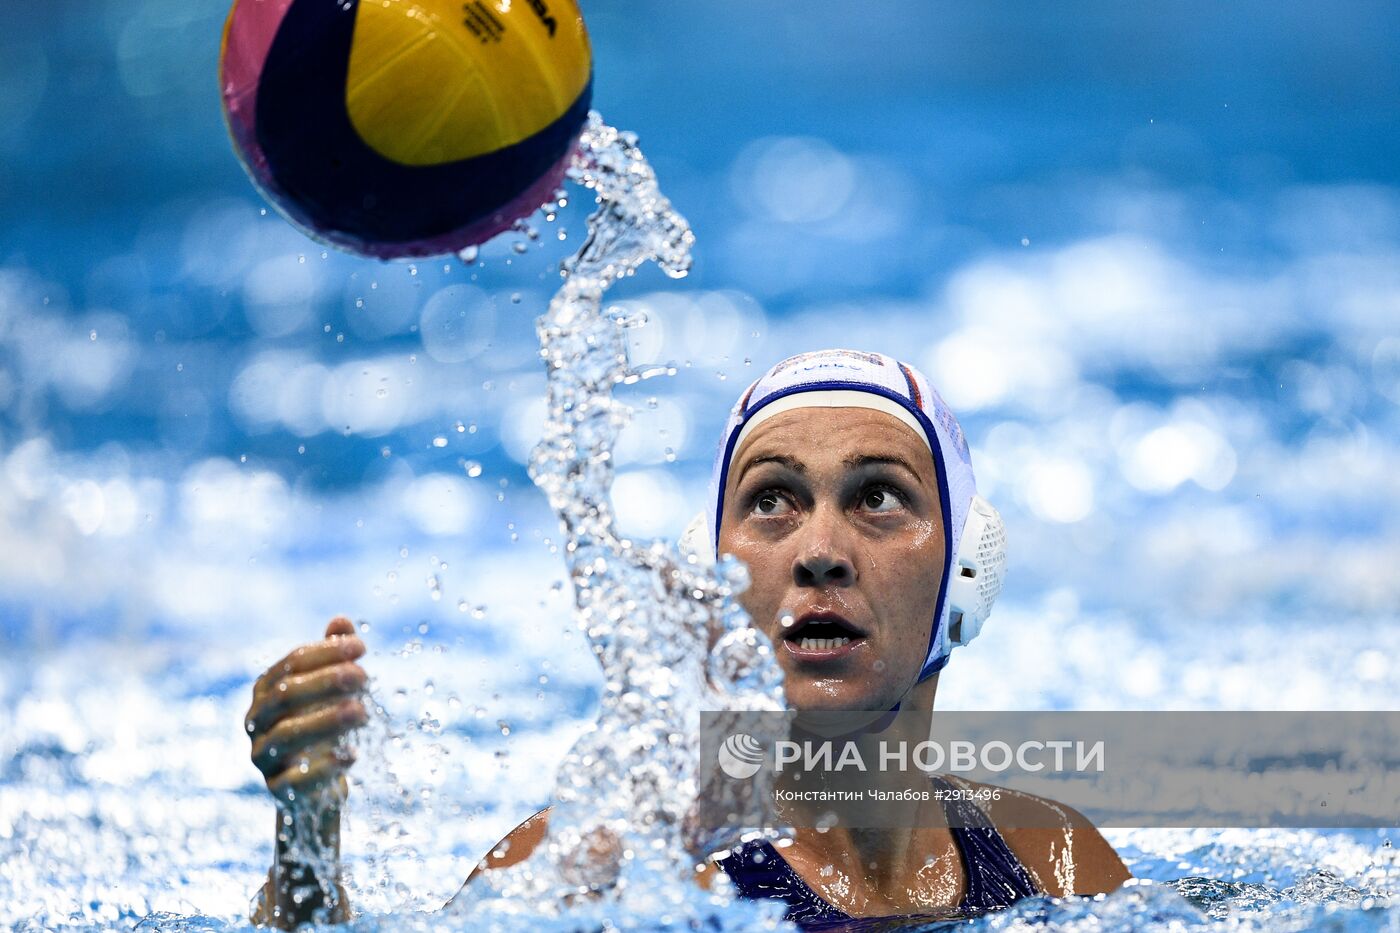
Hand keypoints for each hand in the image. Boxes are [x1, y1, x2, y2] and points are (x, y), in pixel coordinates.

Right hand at [246, 617, 367, 801]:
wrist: (314, 786)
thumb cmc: (324, 726)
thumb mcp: (332, 690)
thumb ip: (333, 656)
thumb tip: (341, 621)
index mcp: (267, 689)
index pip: (292, 662)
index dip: (326, 652)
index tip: (361, 648)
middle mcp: (257, 720)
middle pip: (286, 695)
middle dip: (327, 682)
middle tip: (365, 677)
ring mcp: (263, 755)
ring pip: (288, 735)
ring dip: (328, 720)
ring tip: (364, 712)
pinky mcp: (276, 789)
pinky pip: (294, 779)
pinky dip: (325, 766)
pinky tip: (352, 755)